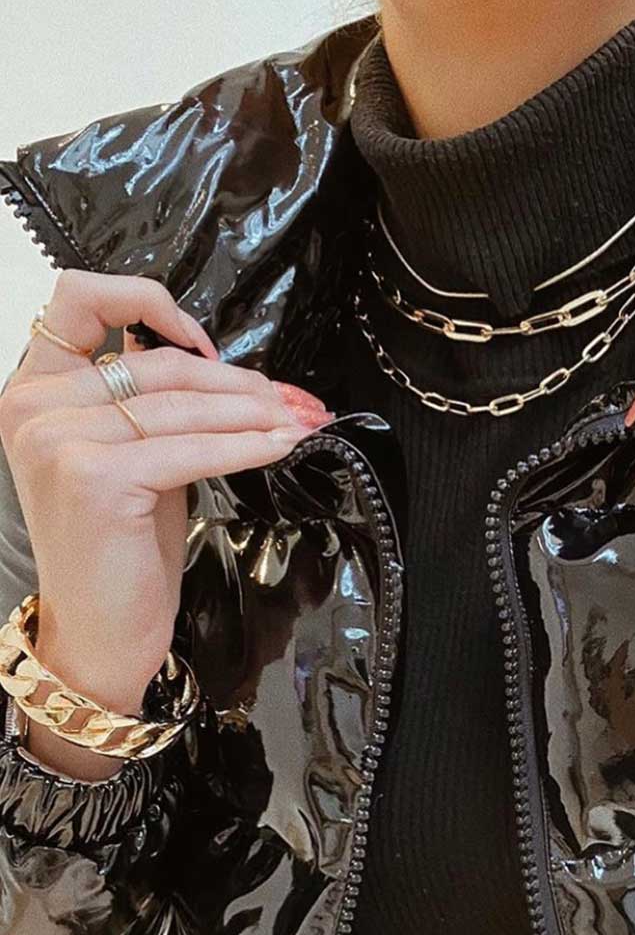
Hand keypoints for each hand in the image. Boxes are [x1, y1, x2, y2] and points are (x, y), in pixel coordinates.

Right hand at [0, 269, 329, 773]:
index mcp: (34, 391)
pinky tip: (279, 446)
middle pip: (156, 362)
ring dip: (254, 412)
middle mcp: (34, 408)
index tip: (209, 342)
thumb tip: (230, 370)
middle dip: (238, 380)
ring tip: (300, 420)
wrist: (99, 635)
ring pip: (181, 404)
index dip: (151, 303)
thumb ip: (155, 408)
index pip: (80, 299)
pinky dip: (244, 445)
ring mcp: (59, 441)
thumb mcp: (133, 461)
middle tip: (293, 398)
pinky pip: (191, 448)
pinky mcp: (95, 478)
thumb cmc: (119, 553)